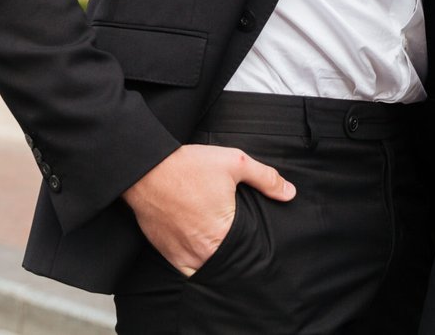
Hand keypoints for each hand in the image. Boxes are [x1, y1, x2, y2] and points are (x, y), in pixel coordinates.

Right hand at [121, 144, 295, 275]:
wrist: (146, 169)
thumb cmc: (189, 166)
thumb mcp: (235, 163)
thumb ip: (265, 178)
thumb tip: (289, 193)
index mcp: (224, 233)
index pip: (249, 253)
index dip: (256, 249)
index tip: (259, 247)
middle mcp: (203, 251)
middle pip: (230, 264)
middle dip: (239, 258)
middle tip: (245, 249)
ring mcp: (184, 255)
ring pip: (209, 271)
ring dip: (219, 265)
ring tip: (227, 253)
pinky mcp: (167, 254)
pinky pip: (188, 272)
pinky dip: (198, 268)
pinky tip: (206, 256)